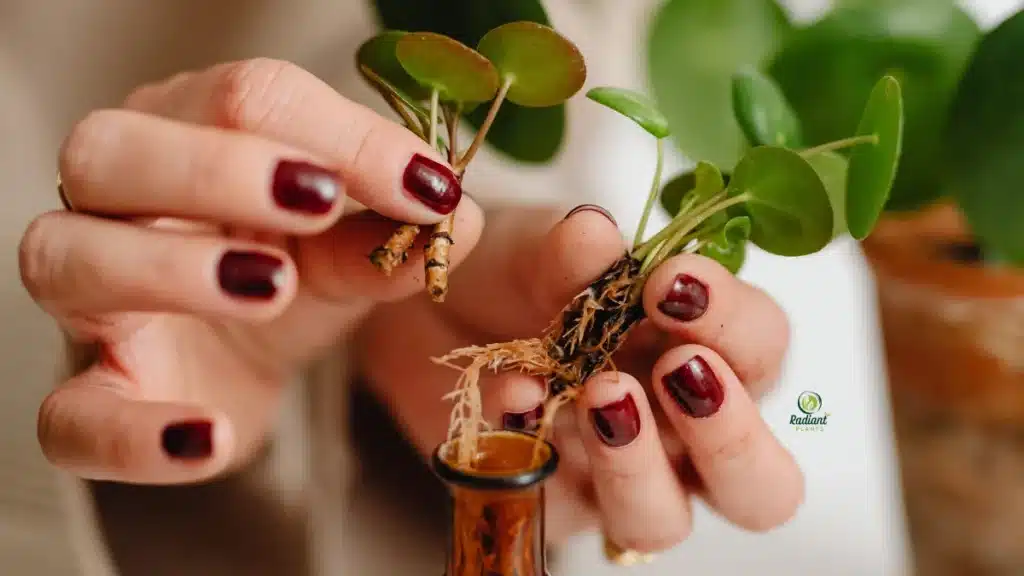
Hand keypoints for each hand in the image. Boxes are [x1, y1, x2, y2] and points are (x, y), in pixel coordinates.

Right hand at [19, 58, 484, 483]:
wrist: (232, 374)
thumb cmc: (281, 278)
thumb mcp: (344, 251)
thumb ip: (390, 237)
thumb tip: (460, 222)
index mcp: (184, 135)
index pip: (241, 100)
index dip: (339, 136)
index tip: (428, 187)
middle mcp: (114, 203)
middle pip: (111, 151)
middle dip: (216, 167)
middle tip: (319, 200)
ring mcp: (89, 302)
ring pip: (65, 257)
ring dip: (170, 266)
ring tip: (270, 286)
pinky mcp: (92, 398)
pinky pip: (69, 417)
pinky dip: (132, 433)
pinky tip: (205, 436)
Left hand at [354, 205, 802, 553]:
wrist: (430, 312)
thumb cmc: (513, 274)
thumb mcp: (538, 245)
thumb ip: (571, 248)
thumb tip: (596, 235)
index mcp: (699, 347)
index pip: (761, 347)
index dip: (733, 320)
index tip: (674, 283)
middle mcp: (674, 428)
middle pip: (762, 481)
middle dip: (731, 432)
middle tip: (678, 368)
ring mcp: (614, 478)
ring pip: (664, 521)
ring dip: (638, 466)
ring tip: (600, 396)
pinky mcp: (545, 502)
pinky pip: (552, 508)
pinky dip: (533, 456)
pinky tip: (510, 401)